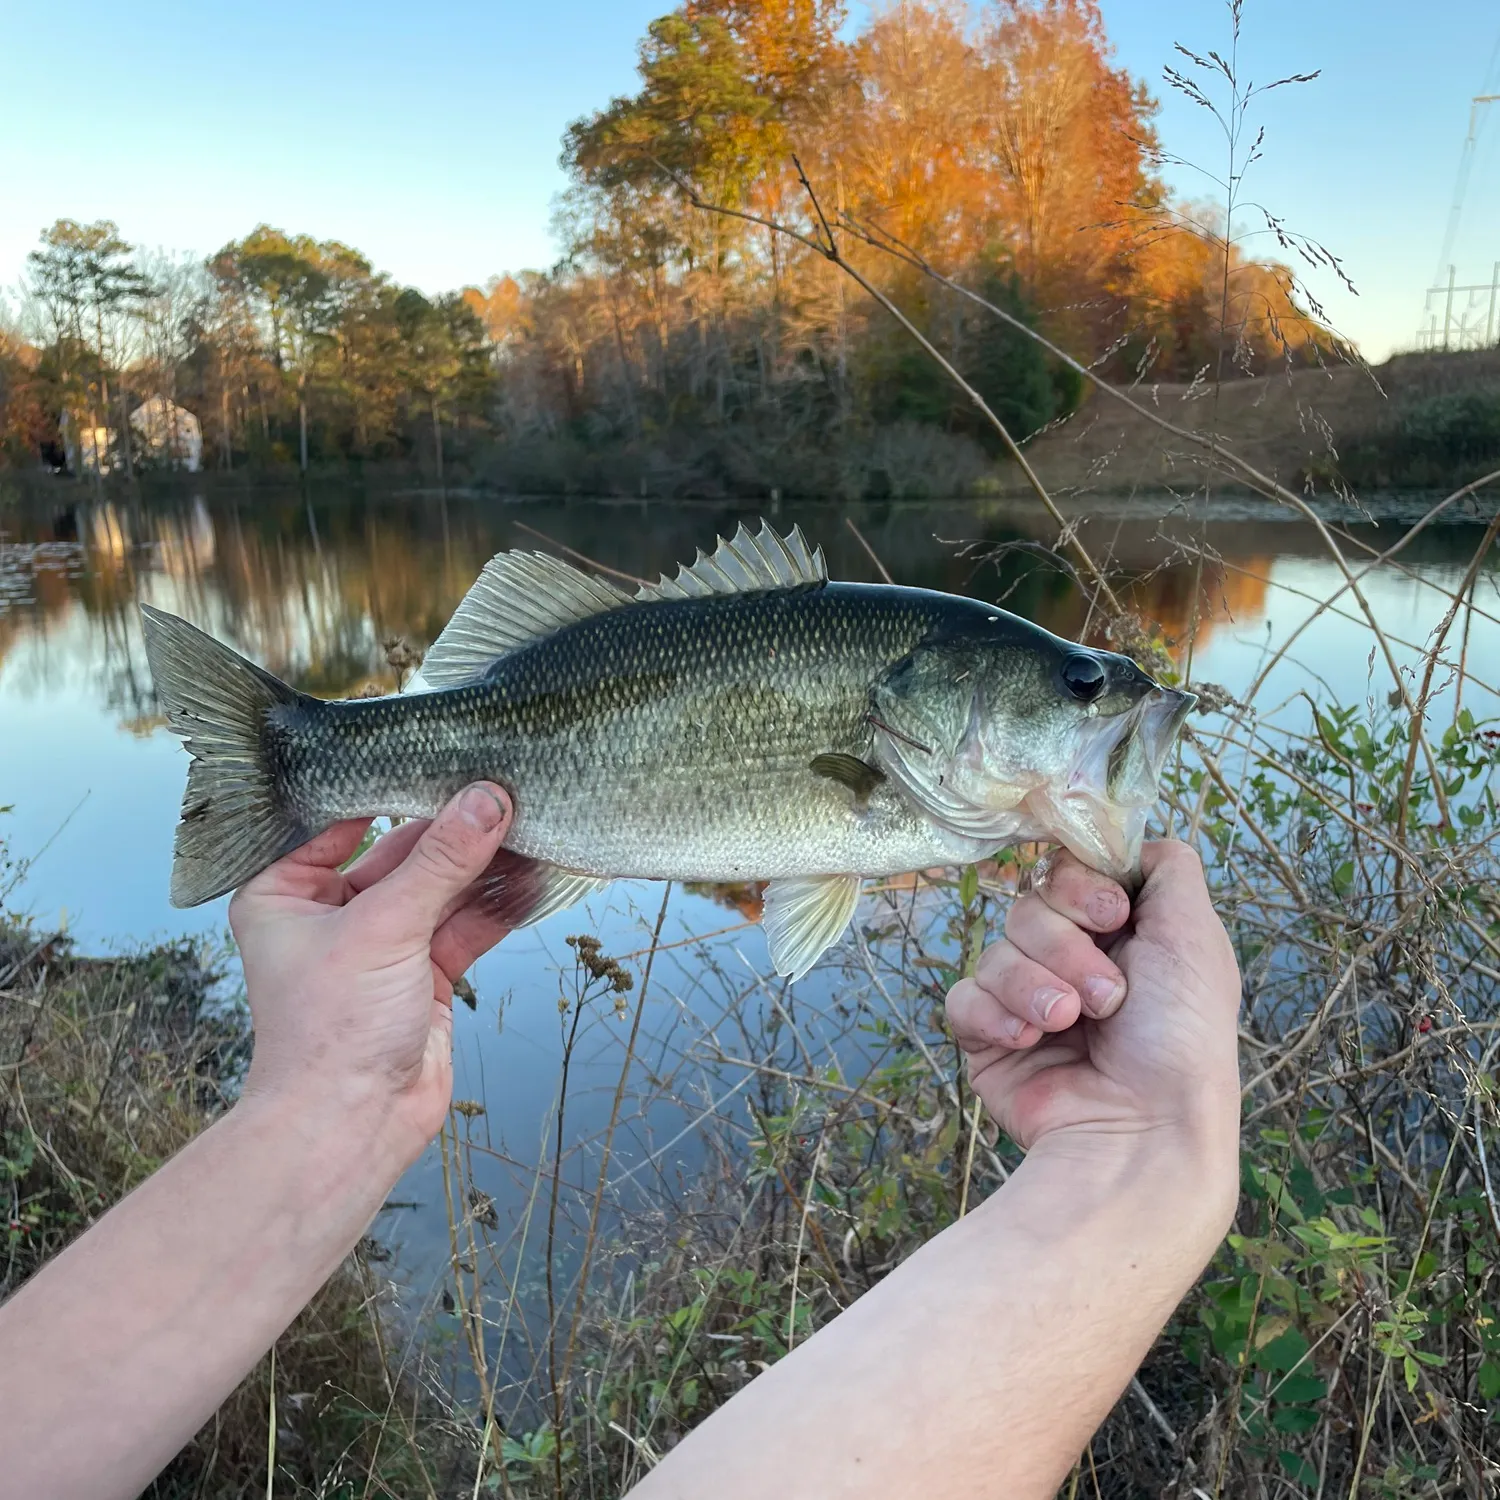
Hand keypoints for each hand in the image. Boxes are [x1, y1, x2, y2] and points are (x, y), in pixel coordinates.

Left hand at [228, 783, 513, 1165]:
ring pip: (441, 888)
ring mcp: (383, 945)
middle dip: (453, 828)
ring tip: (530, 821)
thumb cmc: (329, 1030)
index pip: (341, 822)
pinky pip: (466, 924)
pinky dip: (498, 904)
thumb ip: (440, 861)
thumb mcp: (383, 927)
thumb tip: (486, 800)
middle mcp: (331, 914)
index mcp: (286, 893)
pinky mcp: (425, 974)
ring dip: (484, 864)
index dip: (391, 790)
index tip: (441, 754)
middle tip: (504, 787)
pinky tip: (533, 874)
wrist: (351, 1126)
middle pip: (401, 853)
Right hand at [946, 840, 1240, 1179]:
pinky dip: (996, 1016)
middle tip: (1106, 995)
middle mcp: (1073, 963)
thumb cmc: (1180, 1038)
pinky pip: (963, 996)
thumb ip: (1170, 869)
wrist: (1140, 1130)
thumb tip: (1133, 841)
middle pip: (1030, 905)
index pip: (1068, 873)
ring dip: (1035, 985)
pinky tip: (1028, 1041)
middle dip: (1065, 947)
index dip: (1081, 887)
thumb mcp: (1196, 937)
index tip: (1110, 915)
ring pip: (995, 949)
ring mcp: (1027, 1000)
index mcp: (1120, 937)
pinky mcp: (988, 1038)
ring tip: (1069, 1025)